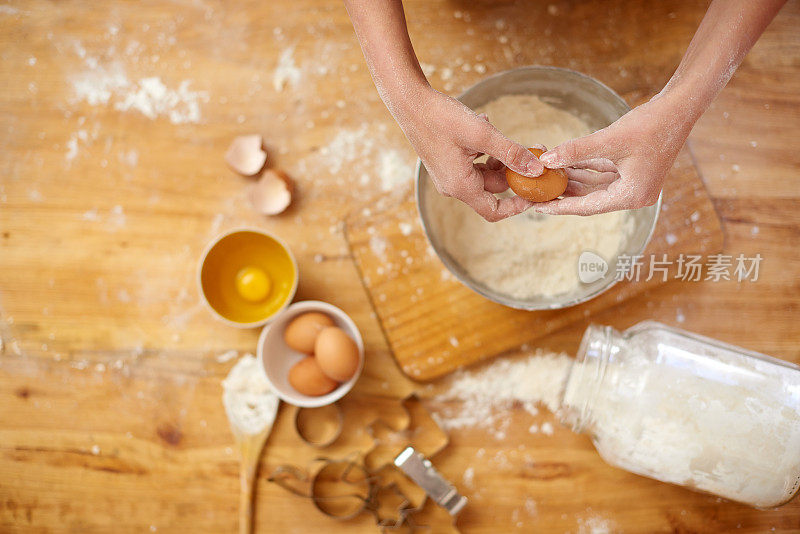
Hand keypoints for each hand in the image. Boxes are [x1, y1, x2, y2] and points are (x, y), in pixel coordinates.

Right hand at [398, 89, 543, 221]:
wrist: (410, 102)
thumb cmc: (441, 118)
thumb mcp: (482, 134)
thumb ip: (511, 153)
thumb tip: (537, 169)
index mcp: (460, 186)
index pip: (494, 212)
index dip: (517, 206)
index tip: (534, 192)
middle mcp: (454, 185)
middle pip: (493, 188)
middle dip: (512, 170)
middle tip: (530, 149)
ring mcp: (450, 174)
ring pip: (485, 172)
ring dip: (497, 155)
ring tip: (493, 129)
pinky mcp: (448, 162)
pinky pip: (474, 162)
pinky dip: (484, 148)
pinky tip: (482, 125)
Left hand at [534, 93, 694, 215]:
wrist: (680, 106)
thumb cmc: (651, 124)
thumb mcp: (608, 140)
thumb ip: (575, 151)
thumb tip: (545, 160)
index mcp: (632, 196)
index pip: (588, 207)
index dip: (560, 206)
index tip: (537, 207)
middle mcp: (634, 194)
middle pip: (589, 198)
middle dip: (563, 191)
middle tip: (536, 189)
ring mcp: (634, 183)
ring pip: (594, 185)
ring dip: (572, 177)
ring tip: (547, 170)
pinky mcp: (633, 170)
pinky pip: (602, 173)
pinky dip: (584, 167)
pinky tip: (564, 160)